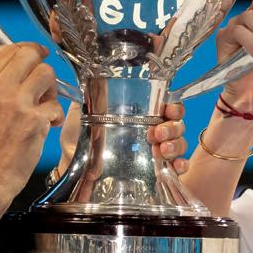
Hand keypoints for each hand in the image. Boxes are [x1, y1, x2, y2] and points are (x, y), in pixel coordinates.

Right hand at [0, 42, 63, 202]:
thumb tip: (16, 68)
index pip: (10, 50)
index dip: (29, 51)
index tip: (36, 56)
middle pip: (31, 55)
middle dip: (42, 66)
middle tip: (44, 82)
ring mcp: (18, 103)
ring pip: (47, 74)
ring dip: (51, 90)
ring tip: (44, 107)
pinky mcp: (35, 120)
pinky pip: (56, 106)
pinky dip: (55, 117)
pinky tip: (47, 127)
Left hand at [57, 101, 187, 174]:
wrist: (71, 164)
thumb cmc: (78, 136)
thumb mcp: (82, 111)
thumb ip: (91, 95)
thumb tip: (92, 79)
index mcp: (141, 114)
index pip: (167, 107)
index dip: (174, 107)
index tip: (168, 110)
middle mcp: (152, 131)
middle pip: (177, 126)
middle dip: (172, 128)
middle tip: (156, 134)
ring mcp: (155, 152)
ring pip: (179, 145)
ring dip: (175, 146)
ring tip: (161, 150)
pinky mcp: (155, 172)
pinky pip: (176, 168)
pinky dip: (180, 166)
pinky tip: (175, 166)